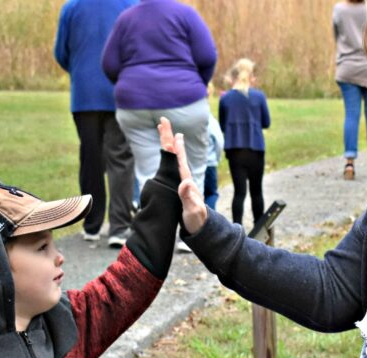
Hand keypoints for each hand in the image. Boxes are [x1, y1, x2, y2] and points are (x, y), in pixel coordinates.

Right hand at [159, 119, 208, 234]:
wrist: (202, 227)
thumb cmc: (197, 220)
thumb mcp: (192, 209)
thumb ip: (188, 196)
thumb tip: (186, 182)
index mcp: (186, 180)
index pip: (177, 157)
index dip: (172, 143)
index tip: (167, 128)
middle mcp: (186, 178)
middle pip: (177, 154)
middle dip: (170, 138)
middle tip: (164, 122)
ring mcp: (184, 182)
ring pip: (177, 160)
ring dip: (173, 146)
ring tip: (173, 135)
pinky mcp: (182, 187)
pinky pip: (175, 169)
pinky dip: (173, 160)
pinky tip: (173, 157)